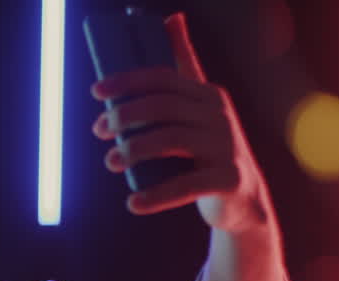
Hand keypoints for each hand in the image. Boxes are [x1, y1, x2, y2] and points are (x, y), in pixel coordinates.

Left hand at [90, 12, 271, 233]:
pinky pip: (188, 185)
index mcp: (208, 95)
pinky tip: (134, 203)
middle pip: (164, 107)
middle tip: (99, 131)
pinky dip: (157, 195)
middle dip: (125, 115)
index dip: (128, 81)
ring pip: (173, 139)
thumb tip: (171, 17)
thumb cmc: (208, 150)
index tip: (97, 91)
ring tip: (111, 162)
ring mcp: (227, 147)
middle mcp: (220, 117)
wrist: (242, 199)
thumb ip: (184, 67)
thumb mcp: (198, 107)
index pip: (164, 78)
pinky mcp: (230, 180)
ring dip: (135, 149)